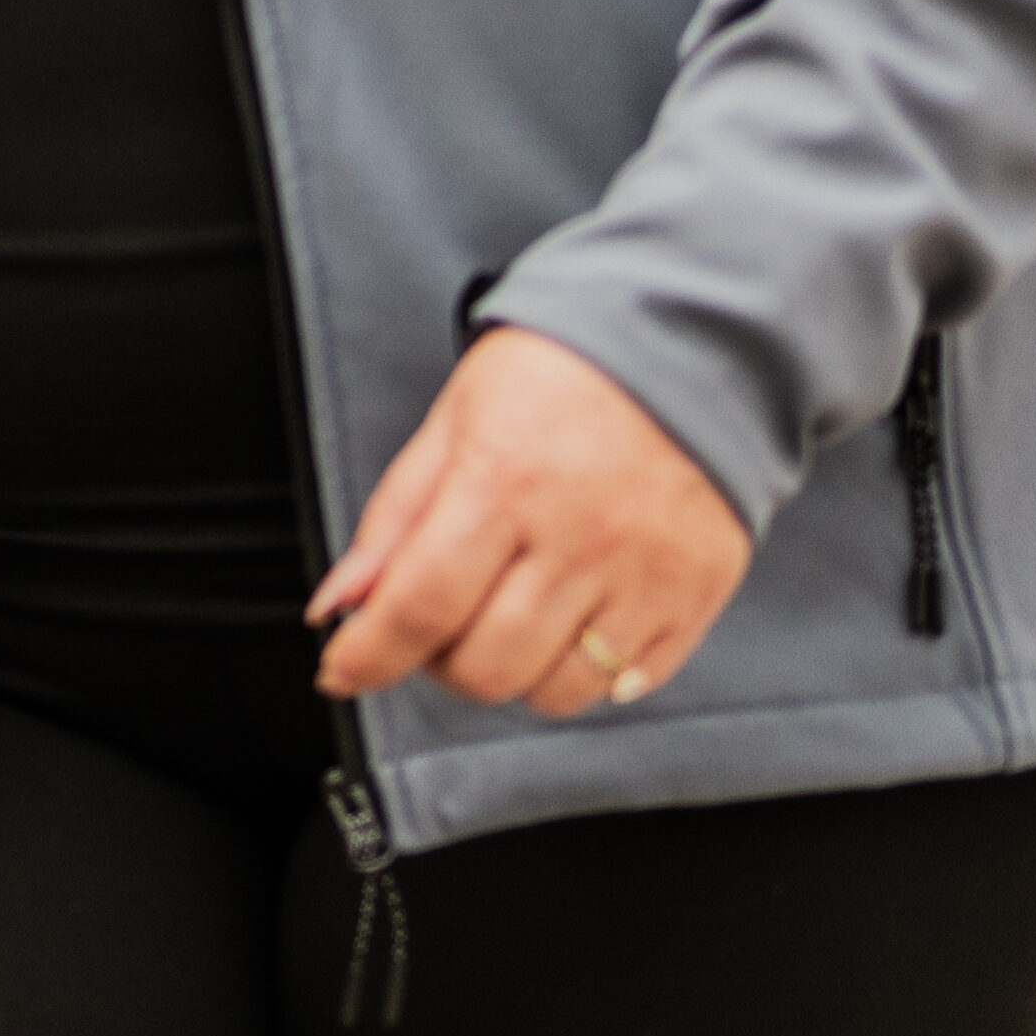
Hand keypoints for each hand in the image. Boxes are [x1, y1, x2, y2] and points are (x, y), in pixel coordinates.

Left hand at [310, 325, 749, 721]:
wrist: (679, 343)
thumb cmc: (560, 374)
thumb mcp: (454, 420)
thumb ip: (394, 518)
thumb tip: (341, 603)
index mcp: (504, 480)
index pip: (420, 606)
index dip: (370, 655)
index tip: (345, 669)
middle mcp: (577, 536)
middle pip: (485, 666)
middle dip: (439, 661)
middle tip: (442, 621)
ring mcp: (642, 573)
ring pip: (552, 692)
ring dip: (512, 672)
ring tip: (510, 616)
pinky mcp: (694, 596)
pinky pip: (625, 684)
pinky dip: (585, 672)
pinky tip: (573, 621)